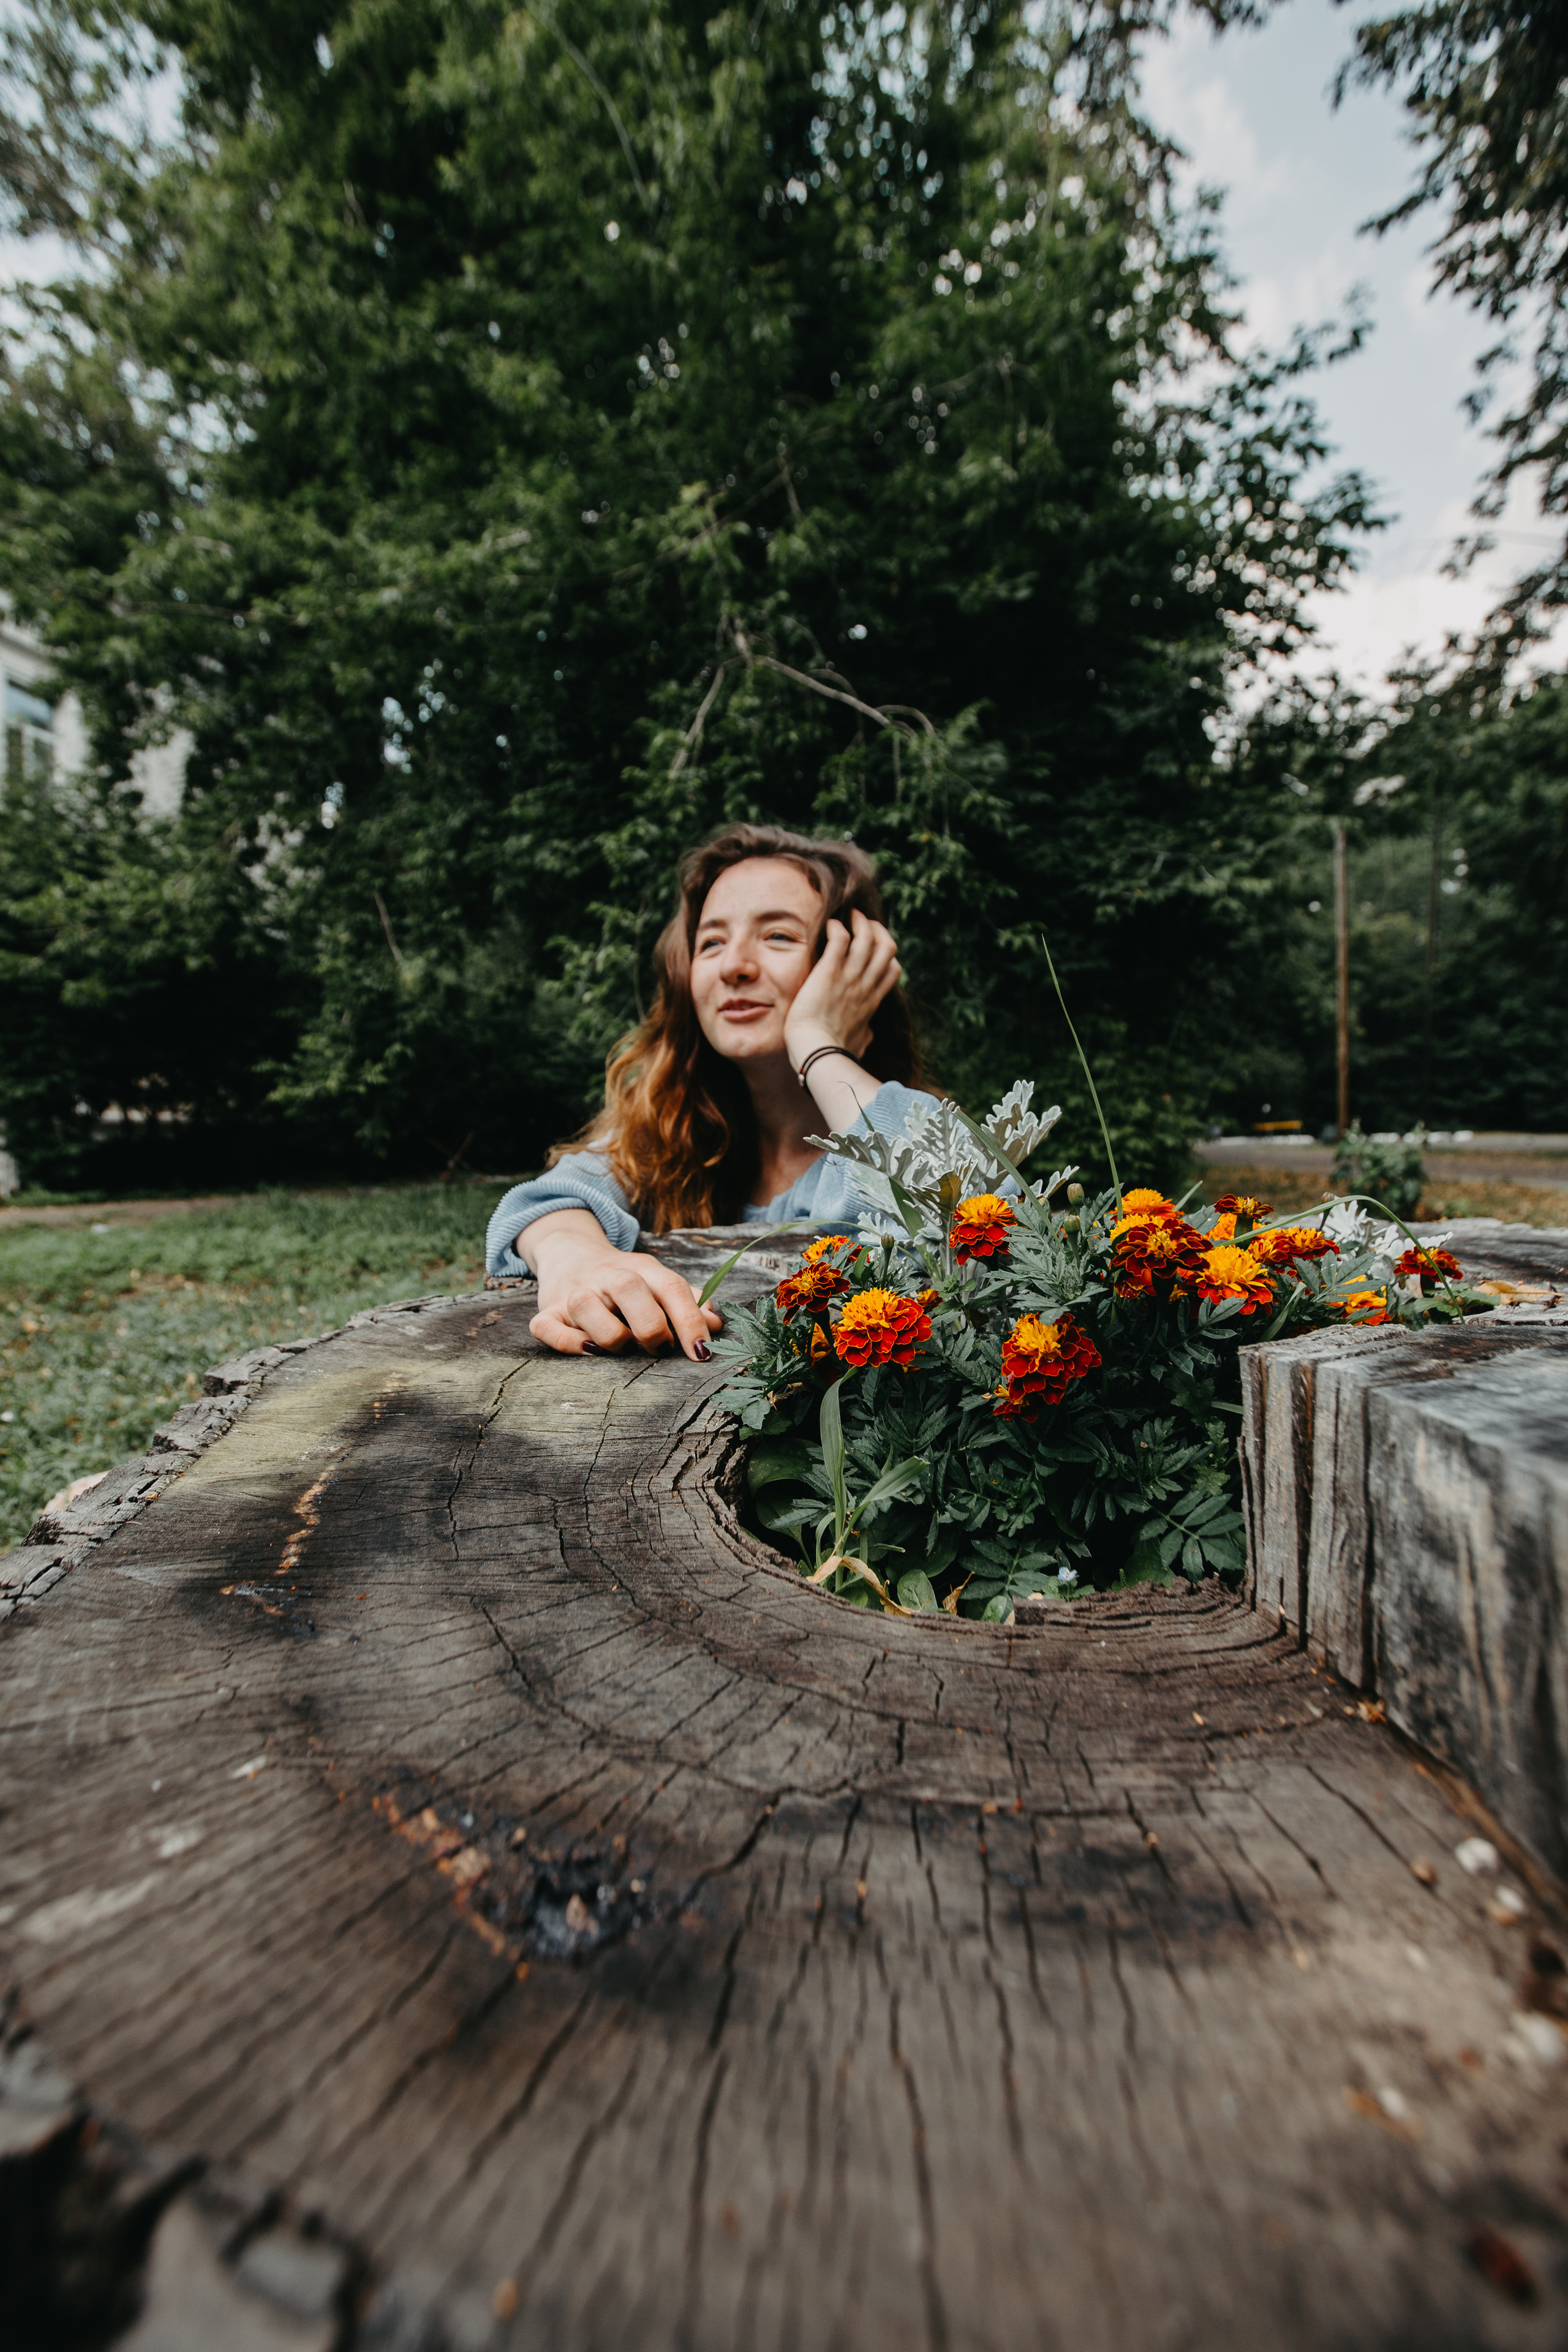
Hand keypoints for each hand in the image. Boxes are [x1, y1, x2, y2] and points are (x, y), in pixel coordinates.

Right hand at [523, 1210, 722, 1359]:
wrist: (570, 1253)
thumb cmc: (625, 1280)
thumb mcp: (657, 1281)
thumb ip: (687, 1302)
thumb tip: (717, 1325)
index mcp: (642, 1268)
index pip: (671, 1287)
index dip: (690, 1321)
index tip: (702, 1353)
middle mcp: (607, 1275)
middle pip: (629, 1289)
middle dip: (650, 1326)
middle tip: (660, 1349)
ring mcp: (574, 1291)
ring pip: (585, 1306)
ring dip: (610, 1335)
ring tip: (625, 1348)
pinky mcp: (546, 1310)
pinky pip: (547, 1328)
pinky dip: (568, 1342)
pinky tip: (590, 1351)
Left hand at [782, 909, 901, 1069]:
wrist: (816, 1053)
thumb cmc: (833, 1053)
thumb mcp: (858, 1043)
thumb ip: (865, 1035)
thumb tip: (867, 1037)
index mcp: (872, 1002)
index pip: (893, 970)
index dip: (887, 956)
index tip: (873, 949)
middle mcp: (865, 986)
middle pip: (887, 947)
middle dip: (878, 931)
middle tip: (863, 924)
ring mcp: (849, 977)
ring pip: (867, 938)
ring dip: (860, 922)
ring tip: (849, 916)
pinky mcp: (829, 972)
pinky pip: (840, 939)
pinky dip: (838, 928)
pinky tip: (830, 926)